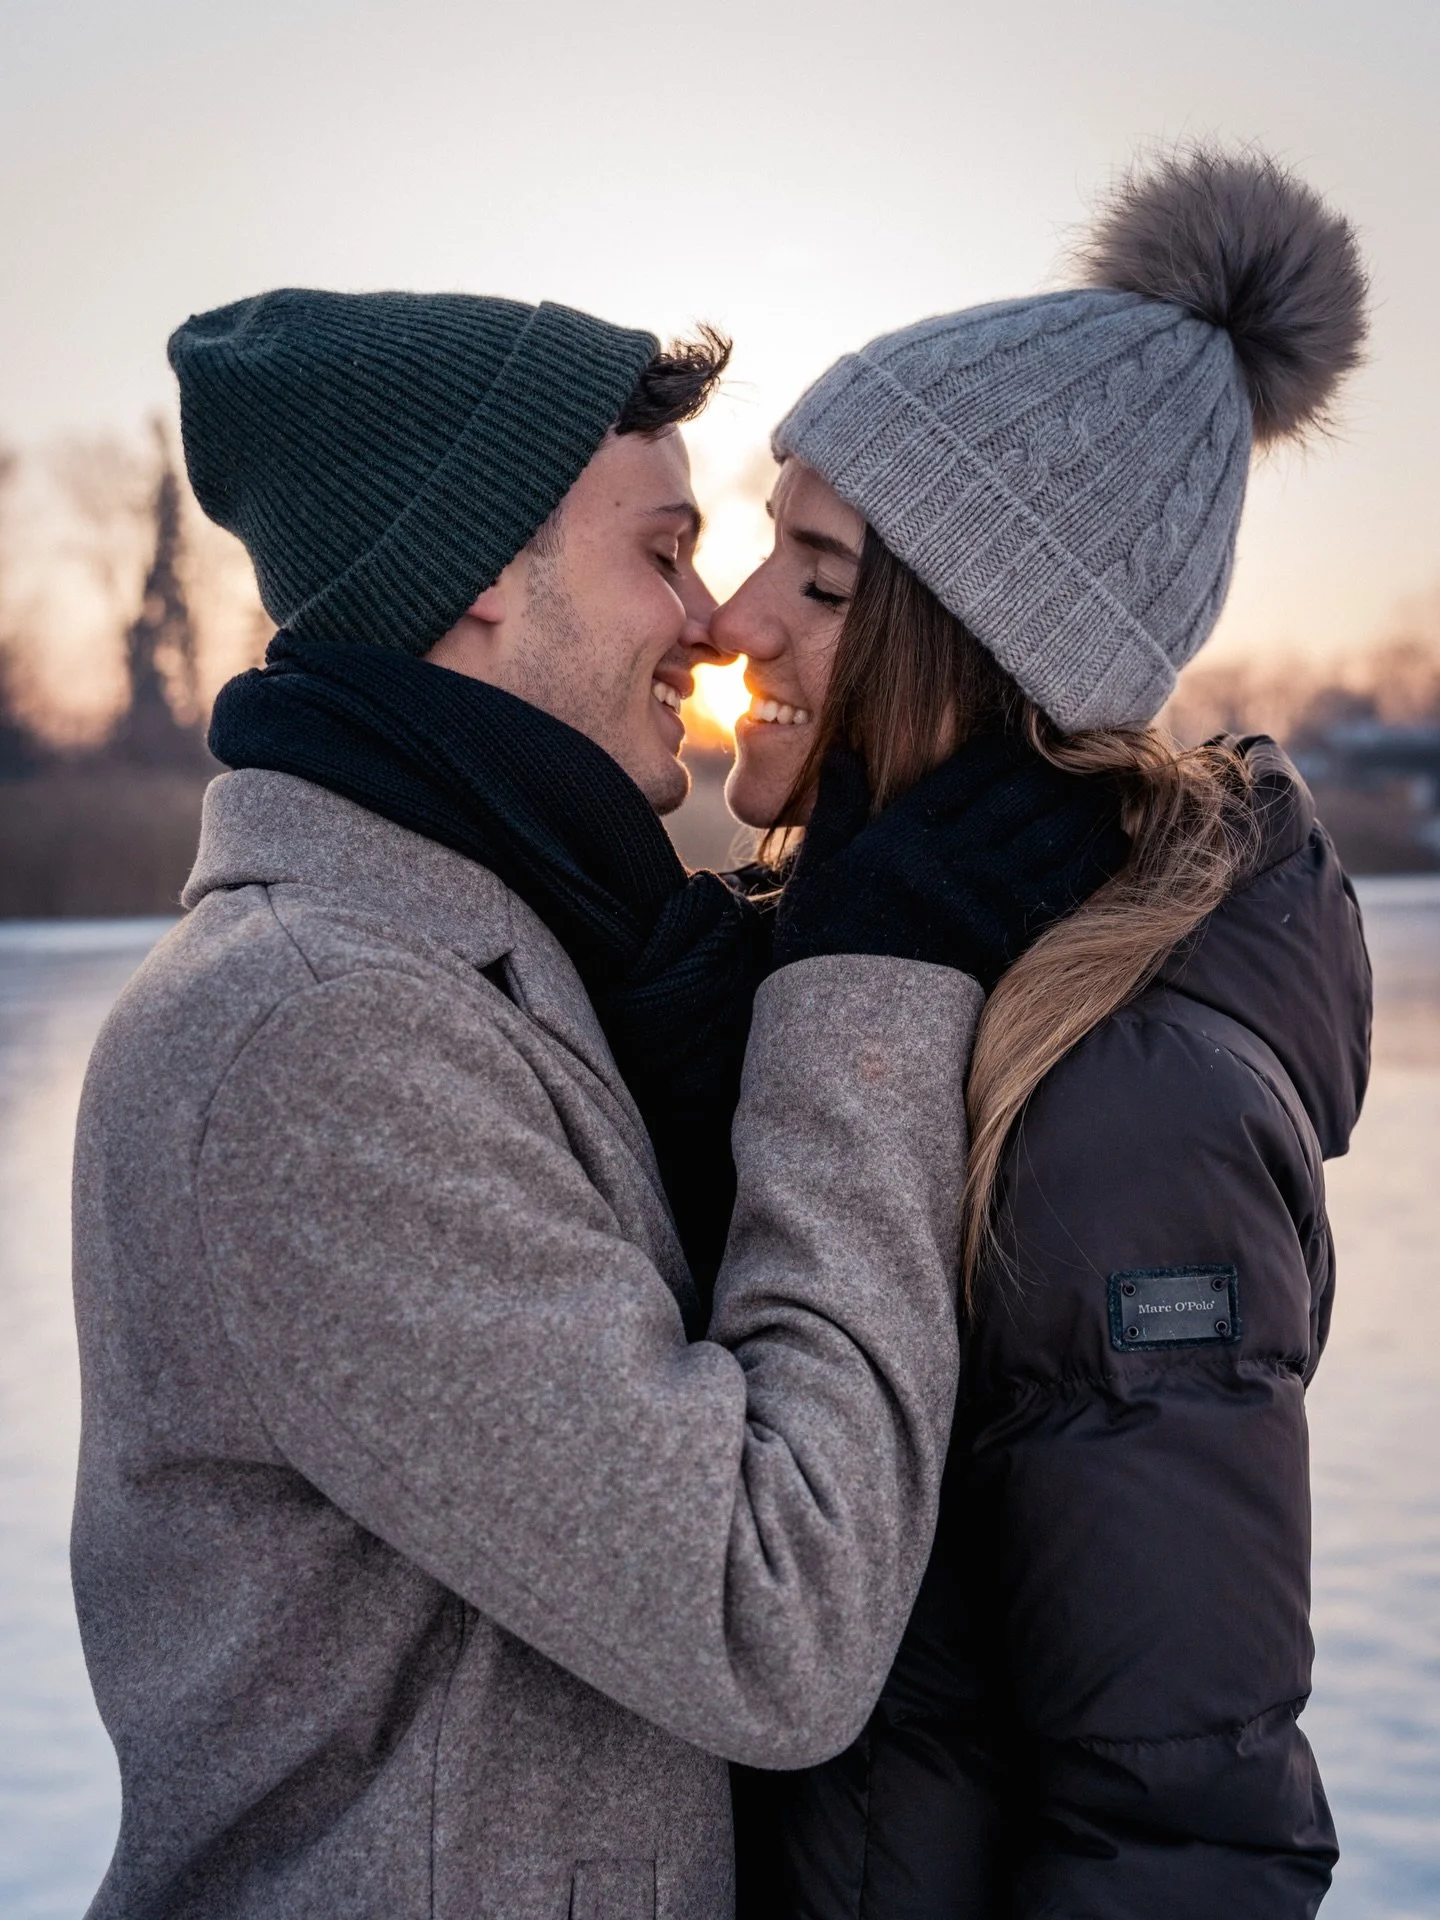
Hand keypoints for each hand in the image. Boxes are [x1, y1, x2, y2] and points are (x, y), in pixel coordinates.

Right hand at [773, 733, 1128, 989]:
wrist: (848, 1033)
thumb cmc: (824, 951)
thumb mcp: (818, 873)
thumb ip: (837, 808)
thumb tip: (842, 751)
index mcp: (900, 838)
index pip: (967, 775)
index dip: (1005, 752)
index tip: (1026, 741)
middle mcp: (948, 862)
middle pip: (1018, 797)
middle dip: (1053, 771)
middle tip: (1083, 755)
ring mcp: (984, 902)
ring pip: (1050, 835)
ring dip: (1082, 806)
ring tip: (1102, 791)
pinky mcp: (1010, 939)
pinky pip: (1066, 886)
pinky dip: (1095, 858)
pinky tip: (1113, 840)